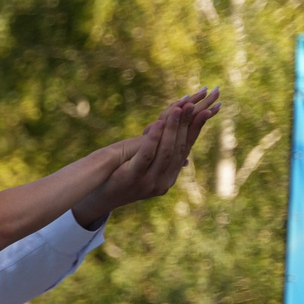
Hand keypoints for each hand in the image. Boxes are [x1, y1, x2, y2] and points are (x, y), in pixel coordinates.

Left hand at [71, 89, 220, 225]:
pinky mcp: (132, 177)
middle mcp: (163, 181)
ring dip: (172, 129)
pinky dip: (153, 138)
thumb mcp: (146, 169)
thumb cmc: (121, 179)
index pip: (185, 149)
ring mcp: (148, 182)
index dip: (195, 130)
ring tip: (177, 110)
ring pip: (165, 152)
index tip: (206, 112)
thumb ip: (162, 159)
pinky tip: (158, 123)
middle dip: (185, 126)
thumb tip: (183, 151)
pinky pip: (146, 155)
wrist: (98, 198)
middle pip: (178, 149)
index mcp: (169, 177)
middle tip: (191, 106)